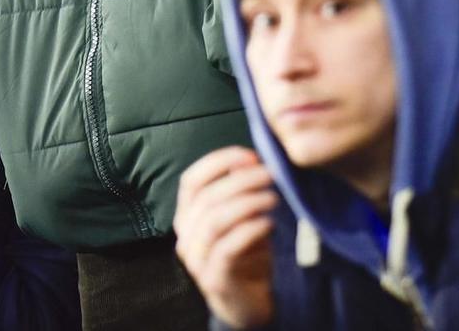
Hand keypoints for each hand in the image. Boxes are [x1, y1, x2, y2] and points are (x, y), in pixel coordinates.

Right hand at [175, 146, 277, 329]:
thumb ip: (241, 191)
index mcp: (187, 216)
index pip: (191, 180)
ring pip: (214, 221)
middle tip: (271, 174)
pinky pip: (227, 249)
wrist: (245, 302)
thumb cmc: (245, 253)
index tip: (250, 155)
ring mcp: (197, 260)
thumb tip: (250, 160)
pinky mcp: (214, 279)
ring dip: (247, 203)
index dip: (218, 162)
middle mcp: (186, 236)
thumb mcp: (243, 217)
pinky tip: (270, 222)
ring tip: (273, 197)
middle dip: (241, 180)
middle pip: (206, 198)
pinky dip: (250, 230)